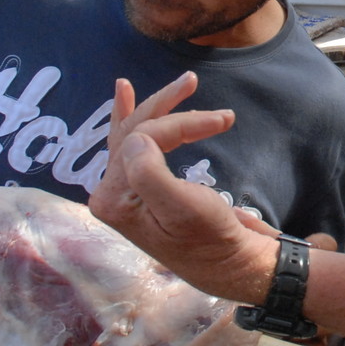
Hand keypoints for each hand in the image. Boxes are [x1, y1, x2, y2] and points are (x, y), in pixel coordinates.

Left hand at [89, 76, 271, 301]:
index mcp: (114, 200)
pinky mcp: (141, 188)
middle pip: (132, 132)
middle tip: (195, 83)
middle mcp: (112, 194)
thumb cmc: (211, 238)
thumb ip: (150, 173)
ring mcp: (125, 191)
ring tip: (185, 82)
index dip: (180, 123)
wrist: (231, 262)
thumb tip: (136, 137)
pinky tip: (125, 91)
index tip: (224, 121)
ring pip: (135, 133)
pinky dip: (132, 115)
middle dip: (168, 107)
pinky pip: (131, 143)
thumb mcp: (183, 208)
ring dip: (159, 107)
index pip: (140, 139)